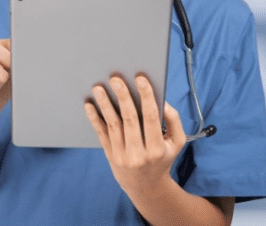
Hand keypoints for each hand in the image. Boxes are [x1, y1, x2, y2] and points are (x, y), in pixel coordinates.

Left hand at [84, 74, 186, 198]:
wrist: (145, 186)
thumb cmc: (162, 158)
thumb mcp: (176, 143)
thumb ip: (173, 121)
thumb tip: (162, 101)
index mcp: (157, 148)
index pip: (151, 118)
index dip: (146, 97)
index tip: (140, 79)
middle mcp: (139, 154)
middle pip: (130, 120)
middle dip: (123, 97)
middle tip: (115, 79)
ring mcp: (122, 156)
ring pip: (113, 125)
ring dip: (105, 105)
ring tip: (99, 88)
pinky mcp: (110, 155)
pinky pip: (101, 134)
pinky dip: (94, 118)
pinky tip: (89, 105)